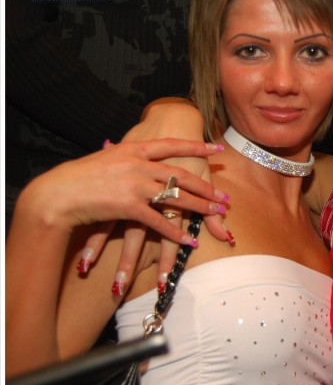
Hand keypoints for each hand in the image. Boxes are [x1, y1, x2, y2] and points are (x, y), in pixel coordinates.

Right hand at [92, 98, 230, 292]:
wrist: (56, 193)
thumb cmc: (79, 176)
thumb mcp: (106, 159)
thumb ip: (126, 158)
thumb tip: (137, 154)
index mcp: (133, 149)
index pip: (172, 145)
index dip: (196, 146)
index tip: (217, 149)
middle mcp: (138, 164)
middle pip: (181, 175)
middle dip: (206, 186)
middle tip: (224, 196)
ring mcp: (134, 185)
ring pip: (176, 197)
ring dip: (199, 207)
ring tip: (217, 214)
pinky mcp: (128, 206)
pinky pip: (159, 221)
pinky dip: (176, 232)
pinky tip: (189, 239)